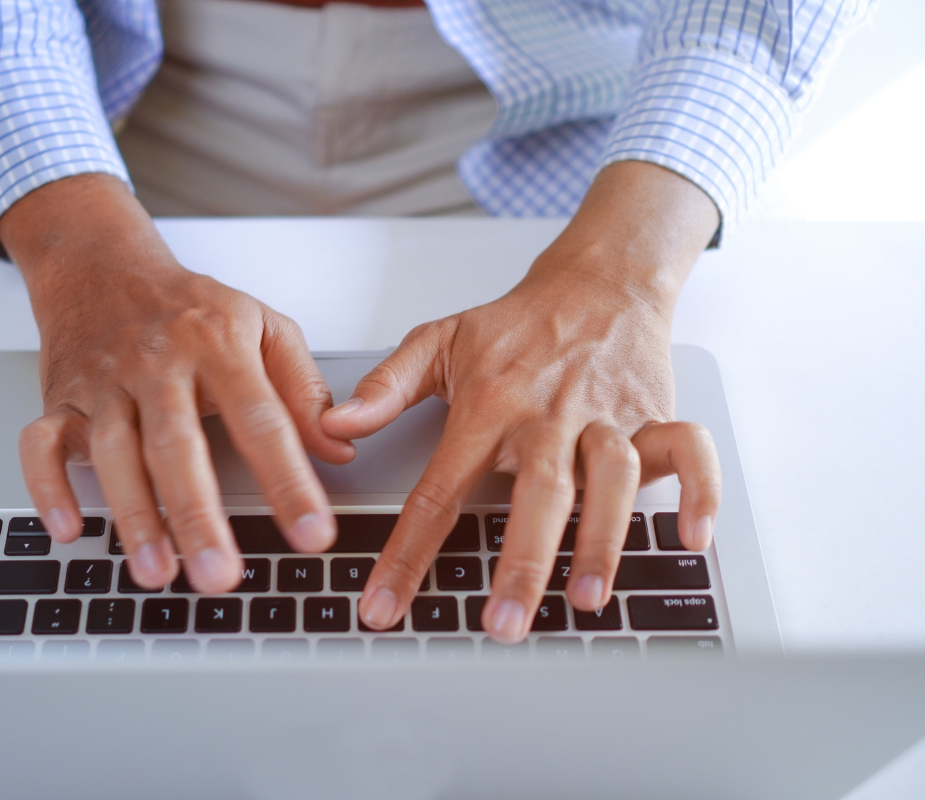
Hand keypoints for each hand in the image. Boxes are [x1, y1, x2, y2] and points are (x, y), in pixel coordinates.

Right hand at [0, 175, 354, 591]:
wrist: (103, 264)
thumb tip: (340, 450)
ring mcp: (104, 382)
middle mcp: (158, 363)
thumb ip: (303, 390)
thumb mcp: (263, 327)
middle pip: (177, 444)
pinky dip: (48, 487)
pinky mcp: (61, 399)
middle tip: (221, 575)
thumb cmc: (191, 305)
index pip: (262, 420)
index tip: (313, 533)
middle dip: (198, 513)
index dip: (289, 480)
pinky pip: (40, 444)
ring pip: (113, 451)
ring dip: (133, 514)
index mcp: (217, 343)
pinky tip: (69, 532)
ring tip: (156, 572)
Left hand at [322, 161, 723, 642]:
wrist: (598, 280)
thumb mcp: (439, 341)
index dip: (407, 554)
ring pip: (612, 480)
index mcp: (490, 405)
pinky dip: (699, 492)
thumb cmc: (517, 324)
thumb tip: (337, 425)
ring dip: (601, 540)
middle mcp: (549, 416)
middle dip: (521, 562)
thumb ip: (386, 386)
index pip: (440, 490)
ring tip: (585, 599)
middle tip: (502, 624)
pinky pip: (689, 451)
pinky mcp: (654, 416)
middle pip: (537, 494)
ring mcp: (607, 417)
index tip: (385, 606)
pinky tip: (691, 538)